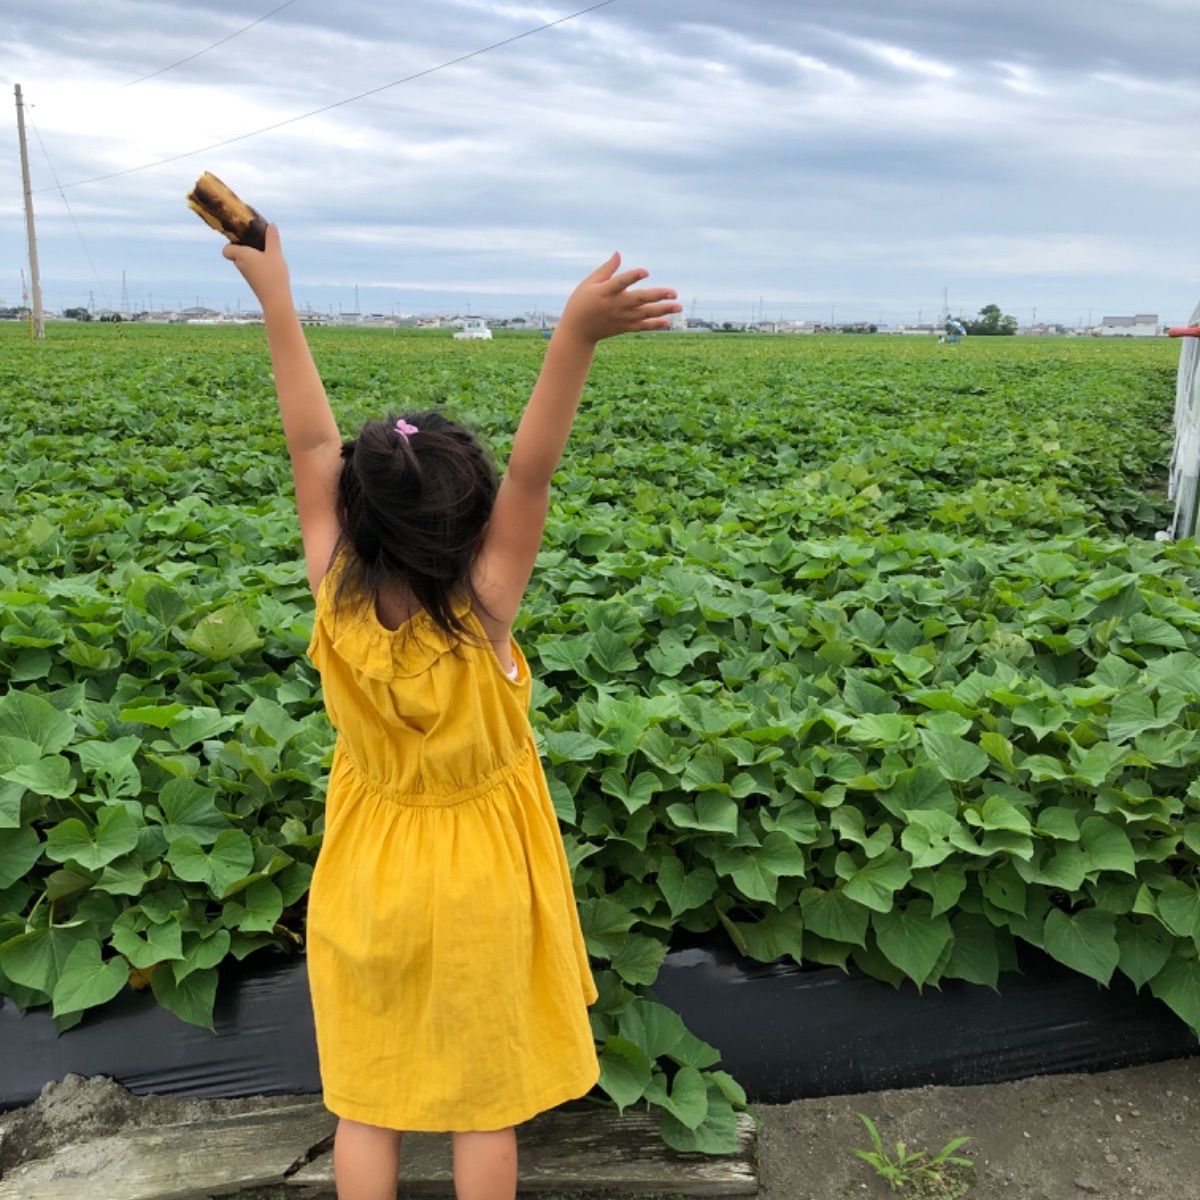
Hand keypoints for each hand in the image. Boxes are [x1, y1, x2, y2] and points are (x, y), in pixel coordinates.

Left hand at [222, 223, 290, 306]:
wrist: (276, 301)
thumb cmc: (273, 275)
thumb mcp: (275, 253)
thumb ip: (272, 238)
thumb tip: (271, 224)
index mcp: (241, 255)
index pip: (226, 249)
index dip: (232, 243)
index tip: (244, 239)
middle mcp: (240, 265)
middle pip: (236, 253)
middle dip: (246, 247)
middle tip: (259, 243)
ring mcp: (247, 275)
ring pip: (245, 262)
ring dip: (254, 257)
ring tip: (268, 255)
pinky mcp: (254, 282)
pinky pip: (252, 270)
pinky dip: (258, 266)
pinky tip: (271, 267)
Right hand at [557, 252, 681, 343]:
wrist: (577, 331)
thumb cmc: (581, 302)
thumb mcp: (589, 283)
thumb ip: (606, 269)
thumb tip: (618, 254)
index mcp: (605, 292)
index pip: (621, 283)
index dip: (633, 277)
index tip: (646, 271)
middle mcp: (616, 305)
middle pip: (639, 300)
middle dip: (657, 296)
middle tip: (674, 292)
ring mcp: (621, 318)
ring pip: (645, 314)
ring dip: (663, 310)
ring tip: (678, 306)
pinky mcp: (624, 327)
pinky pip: (642, 326)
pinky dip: (654, 325)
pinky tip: (668, 322)